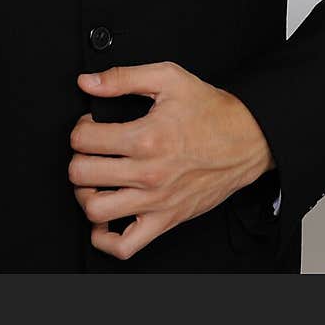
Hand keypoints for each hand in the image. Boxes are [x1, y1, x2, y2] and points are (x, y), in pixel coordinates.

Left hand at [68, 60, 274, 259]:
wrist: (246, 139)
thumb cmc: (209, 110)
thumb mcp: (168, 78)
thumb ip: (123, 78)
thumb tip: (88, 82)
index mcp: (146, 137)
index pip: (84, 139)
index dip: (81, 128)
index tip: (90, 125)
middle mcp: (148, 173)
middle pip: (82, 173)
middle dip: (78, 157)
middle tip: (90, 149)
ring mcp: (156, 201)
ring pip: (95, 209)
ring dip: (85, 193)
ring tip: (95, 179)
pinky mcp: (165, 220)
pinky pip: (124, 246)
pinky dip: (104, 237)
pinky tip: (104, 217)